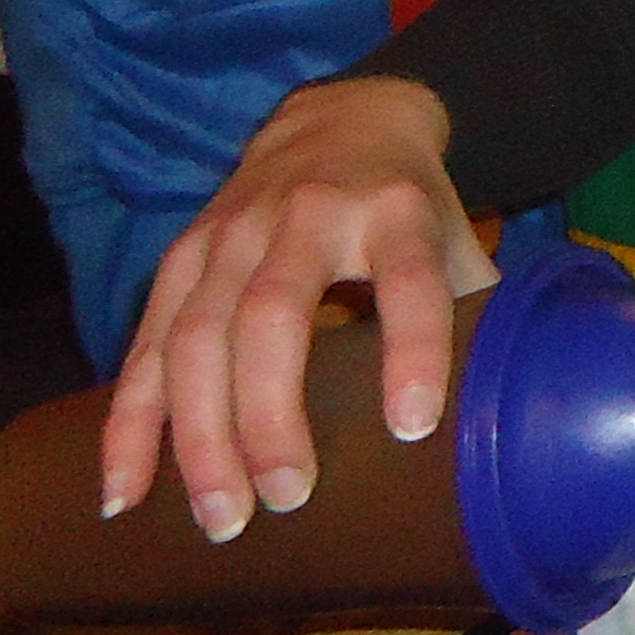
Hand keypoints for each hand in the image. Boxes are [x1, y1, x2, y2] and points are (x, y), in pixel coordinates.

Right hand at [98, 77, 486, 540]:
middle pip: (273, 314)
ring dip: (199, 437)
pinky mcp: (180, 255)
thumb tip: (508, 410)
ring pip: (196, 336)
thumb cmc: (408, 203)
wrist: (341, 115)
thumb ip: (473, 309)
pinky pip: (145, 346)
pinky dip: (130, 424)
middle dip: (271, 415)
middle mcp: (307, 215)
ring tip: (221, 518)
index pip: (409, 278)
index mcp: (395, 210)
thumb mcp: (453, 233)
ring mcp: (231, 233)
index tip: (414, 426)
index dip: (413, 348)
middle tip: (288, 499)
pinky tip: (125, 493)